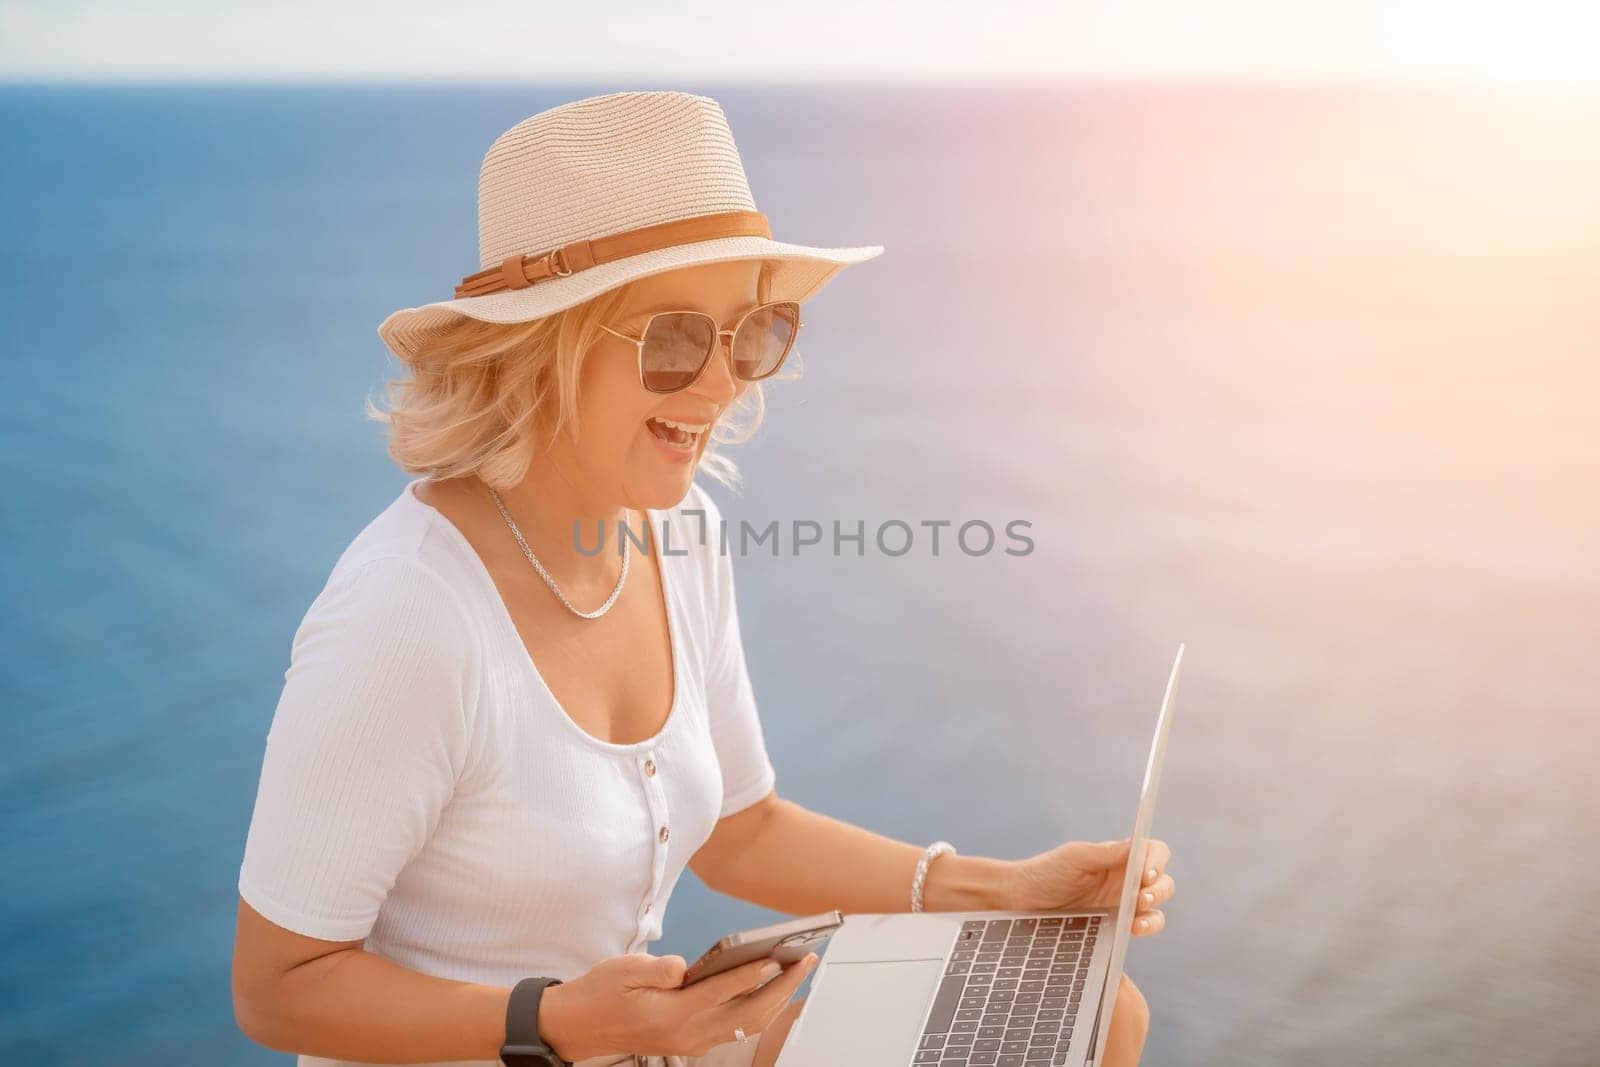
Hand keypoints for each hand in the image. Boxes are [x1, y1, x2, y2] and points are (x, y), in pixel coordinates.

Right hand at [538, 951, 817, 1061]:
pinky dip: (756, 1011)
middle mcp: (688, 1033)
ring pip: (746, 1024)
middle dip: (781, 986)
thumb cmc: (600, 993)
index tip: (780, 956)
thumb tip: (689, 967)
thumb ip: (661, 968)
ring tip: (795, 973)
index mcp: (672, 1013)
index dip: (755, 971)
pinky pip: (733, 1028)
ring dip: (775, 999)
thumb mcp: (625, 969)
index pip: (725, 990)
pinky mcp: (689, 1041)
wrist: (578, 1026)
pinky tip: (767, 991)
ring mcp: (691, 1041)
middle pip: (749, 1012)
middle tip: (804, 961)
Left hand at [1002, 837, 1174, 936]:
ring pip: (1156, 907)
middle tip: (1140, 897)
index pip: (1153, 852)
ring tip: (1136, 919)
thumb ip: (1105, 853)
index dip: (1156, 861)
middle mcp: (1126, 879)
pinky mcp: (1117, 927)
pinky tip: (1132, 930)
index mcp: (1119, 857)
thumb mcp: (1074, 858)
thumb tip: (1136, 844)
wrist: (1021, 901)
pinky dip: (1146, 928)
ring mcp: (1123, 904)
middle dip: (1158, 890)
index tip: (1145, 873)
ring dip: (1154, 912)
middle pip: (1162, 881)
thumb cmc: (1046, 872)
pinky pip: (1142, 926)